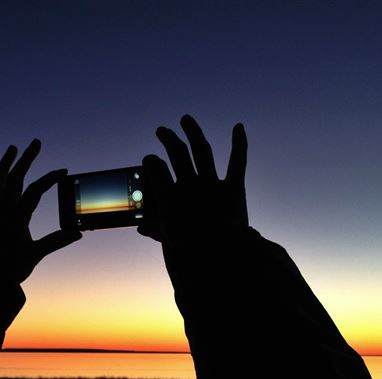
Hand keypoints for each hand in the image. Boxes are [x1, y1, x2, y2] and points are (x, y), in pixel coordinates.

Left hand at [0, 139, 81, 282]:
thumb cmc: (9, 268)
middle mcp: (2, 211)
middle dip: (26, 158)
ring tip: (13, 148)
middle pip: (14, 178)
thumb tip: (77, 232)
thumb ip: (55, 242)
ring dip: (6, 163)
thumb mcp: (35, 256)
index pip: (35, 191)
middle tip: (36, 142)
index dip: (50, 179)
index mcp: (16, 218)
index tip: (63, 172)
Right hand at [138, 114, 248, 247]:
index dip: (150, 161)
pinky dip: (239, 144)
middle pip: (177, 152)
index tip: (149, 158)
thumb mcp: (170, 240)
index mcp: (171, 196)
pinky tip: (239, 127)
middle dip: (167, 138)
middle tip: (162, 131)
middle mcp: (191, 184)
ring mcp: (213, 184)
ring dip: (193, 131)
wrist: (224, 256)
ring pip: (201, 149)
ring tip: (186, 120)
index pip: (156, 169)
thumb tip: (141, 228)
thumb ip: (156, 230)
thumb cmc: (193, 250)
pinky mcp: (234, 188)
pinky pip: (237, 161)